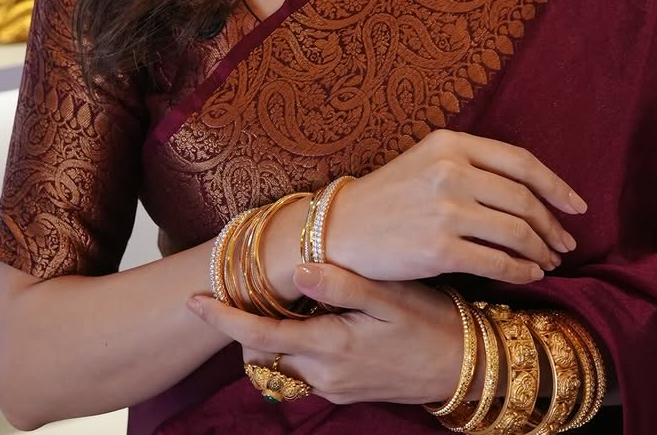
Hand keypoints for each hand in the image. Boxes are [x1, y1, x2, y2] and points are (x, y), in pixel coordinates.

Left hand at [188, 264, 464, 405]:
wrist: (463, 367)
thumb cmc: (431, 323)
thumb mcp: (390, 298)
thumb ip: (342, 285)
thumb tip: (298, 268)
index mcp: (329, 347)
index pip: (259, 336)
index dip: (223, 317)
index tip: (193, 300)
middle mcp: (323, 374)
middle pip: (264, 349)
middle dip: (245, 320)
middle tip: (237, 281)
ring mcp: (332, 385)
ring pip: (283, 357)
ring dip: (273, 329)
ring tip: (279, 291)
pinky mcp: (344, 388)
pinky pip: (305, 365)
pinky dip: (297, 340)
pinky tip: (314, 312)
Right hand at [328, 129, 585, 284]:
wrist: (339, 229)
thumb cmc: (388, 197)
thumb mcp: (427, 161)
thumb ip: (472, 165)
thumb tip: (528, 190)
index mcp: (451, 143)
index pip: (520, 161)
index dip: (555, 185)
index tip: (577, 206)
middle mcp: (451, 170)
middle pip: (523, 198)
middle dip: (552, 224)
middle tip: (566, 242)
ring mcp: (445, 209)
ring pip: (515, 230)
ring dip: (540, 250)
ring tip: (549, 261)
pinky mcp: (438, 248)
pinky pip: (497, 261)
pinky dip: (520, 270)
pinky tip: (529, 275)